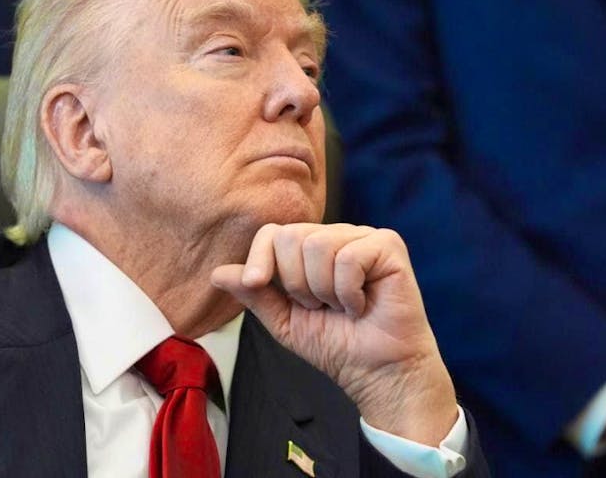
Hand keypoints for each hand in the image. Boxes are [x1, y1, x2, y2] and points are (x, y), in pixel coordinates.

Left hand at [211, 223, 457, 445]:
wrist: (376, 372)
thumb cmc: (336, 345)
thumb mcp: (284, 321)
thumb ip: (255, 294)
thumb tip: (217, 273)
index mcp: (311, 248)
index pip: (273, 232)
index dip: (260, 257)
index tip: (257, 285)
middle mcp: (337, 235)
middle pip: (291, 236)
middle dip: (296, 283)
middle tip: (320, 307)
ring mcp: (363, 237)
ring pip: (318, 244)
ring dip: (323, 290)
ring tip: (341, 307)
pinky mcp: (388, 246)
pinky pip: (349, 257)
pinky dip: (347, 291)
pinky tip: (361, 305)